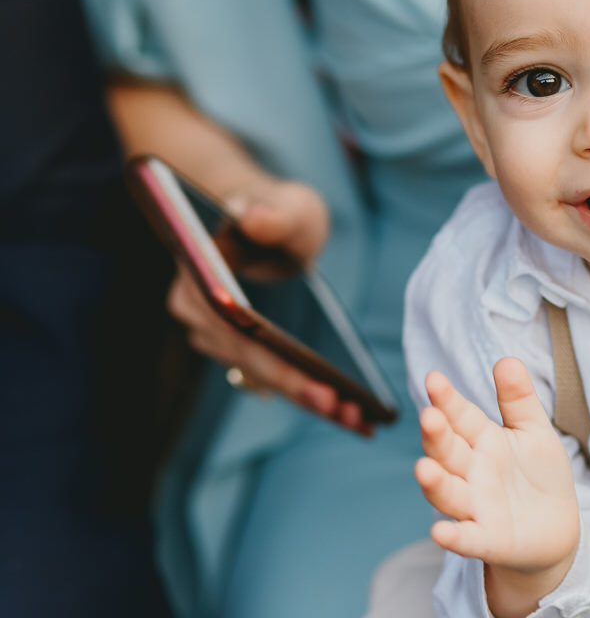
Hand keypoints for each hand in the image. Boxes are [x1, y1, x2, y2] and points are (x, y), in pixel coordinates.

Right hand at [166, 179, 370, 434]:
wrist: (271, 220)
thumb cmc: (278, 208)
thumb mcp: (284, 204)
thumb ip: (271, 210)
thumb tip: (253, 216)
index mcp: (197, 276)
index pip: (238, 333)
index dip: (277, 364)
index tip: (318, 386)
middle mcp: (196, 312)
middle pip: (251, 361)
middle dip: (300, 390)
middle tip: (347, 411)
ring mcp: (216, 335)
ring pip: (264, 377)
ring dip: (308, 401)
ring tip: (358, 419)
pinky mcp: (240, 347)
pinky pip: (274, 377)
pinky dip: (309, 394)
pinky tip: (351, 413)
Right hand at [416, 359, 578, 616]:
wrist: (558, 526)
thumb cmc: (540, 474)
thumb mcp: (534, 431)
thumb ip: (518, 399)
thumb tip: (506, 359)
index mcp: (482, 441)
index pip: (460, 417)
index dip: (447, 399)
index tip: (434, 378)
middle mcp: (472, 472)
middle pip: (448, 452)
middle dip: (437, 436)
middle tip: (430, 417)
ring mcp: (476, 506)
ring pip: (449, 493)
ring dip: (435, 483)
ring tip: (424, 469)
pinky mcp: (488, 539)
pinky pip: (467, 538)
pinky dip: (454, 537)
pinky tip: (440, 533)